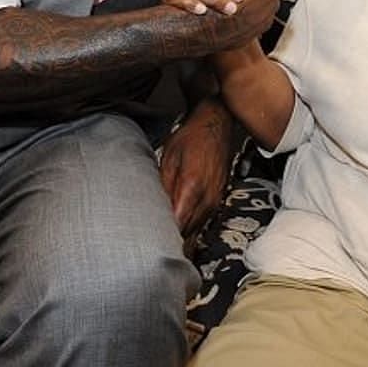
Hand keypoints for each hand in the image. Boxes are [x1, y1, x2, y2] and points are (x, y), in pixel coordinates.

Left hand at [159, 99, 234, 239]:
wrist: (216, 126)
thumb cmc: (193, 137)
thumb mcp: (168, 158)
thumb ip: (163, 187)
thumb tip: (154, 209)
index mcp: (192, 187)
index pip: (177, 224)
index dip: (162, 235)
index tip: (149, 238)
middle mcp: (207, 198)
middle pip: (187, 232)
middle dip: (170, 238)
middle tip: (151, 240)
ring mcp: (215, 201)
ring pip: (196, 230)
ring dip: (180, 234)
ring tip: (162, 236)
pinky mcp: (217, 200)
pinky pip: (202, 222)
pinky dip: (190, 227)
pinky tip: (178, 226)